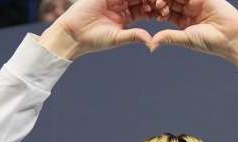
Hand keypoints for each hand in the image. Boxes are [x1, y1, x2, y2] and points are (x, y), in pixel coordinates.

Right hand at [38, 0, 156, 59]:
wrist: (73, 34)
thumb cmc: (94, 40)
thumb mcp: (117, 38)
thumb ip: (134, 36)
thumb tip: (151, 43)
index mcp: (127, 16)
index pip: (145, 9)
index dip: (155, 10)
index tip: (165, 13)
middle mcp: (122, 5)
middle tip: (161, 3)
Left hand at [150, 0, 237, 71]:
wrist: (231, 37)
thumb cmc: (210, 41)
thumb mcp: (186, 38)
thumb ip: (169, 37)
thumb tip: (151, 45)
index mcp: (183, 20)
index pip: (166, 11)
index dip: (156, 11)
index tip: (146, 12)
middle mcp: (189, 9)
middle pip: (170, 0)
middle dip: (160, 1)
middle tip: (153, 4)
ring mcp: (197, 1)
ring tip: (159, 1)